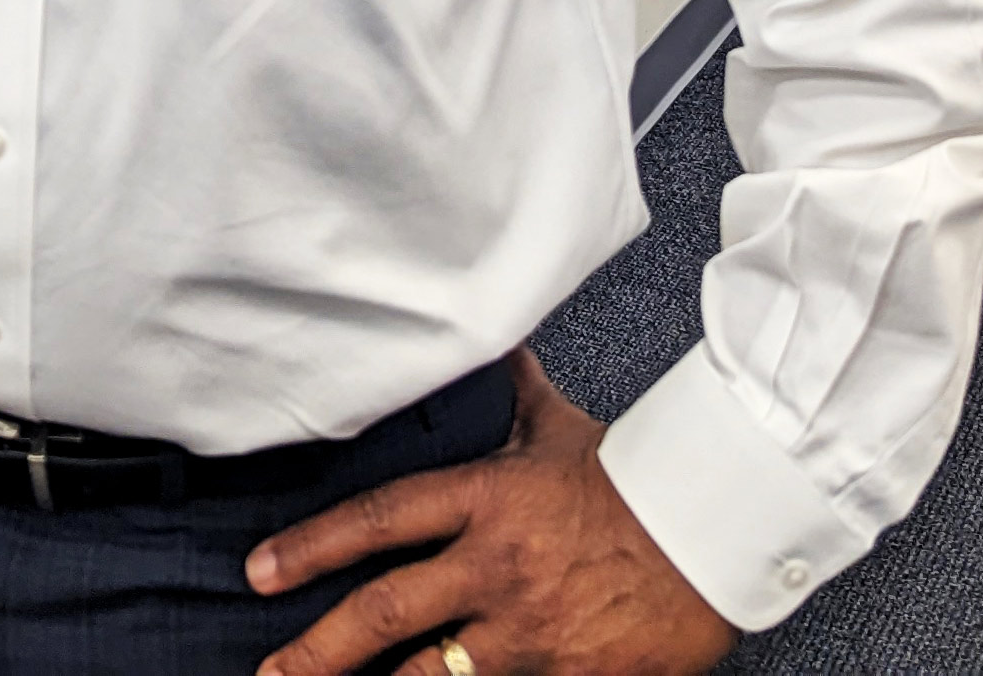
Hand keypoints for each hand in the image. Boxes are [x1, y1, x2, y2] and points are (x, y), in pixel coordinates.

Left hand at [247, 348, 737, 675]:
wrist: (722, 531)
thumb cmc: (636, 475)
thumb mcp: (559, 427)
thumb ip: (506, 395)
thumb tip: (481, 340)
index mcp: (487, 499)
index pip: (379, 521)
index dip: (312, 548)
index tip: (260, 572)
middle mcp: (498, 569)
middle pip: (386, 615)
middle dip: (317, 650)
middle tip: (269, 671)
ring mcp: (532, 631)